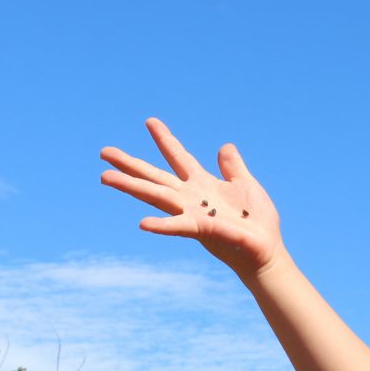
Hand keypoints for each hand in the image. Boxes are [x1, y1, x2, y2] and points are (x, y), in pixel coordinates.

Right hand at [100, 118, 285, 279]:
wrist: (265, 250)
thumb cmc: (257, 222)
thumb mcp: (246, 184)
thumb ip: (232, 167)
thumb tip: (225, 146)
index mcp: (202, 184)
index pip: (178, 157)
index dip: (165, 139)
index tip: (150, 120)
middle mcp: (190, 197)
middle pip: (154, 176)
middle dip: (130, 164)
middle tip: (104, 151)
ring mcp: (192, 213)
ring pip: (155, 196)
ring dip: (130, 186)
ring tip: (105, 177)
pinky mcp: (202, 229)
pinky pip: (178, 226)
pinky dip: (161, 226)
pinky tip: (142, 223)